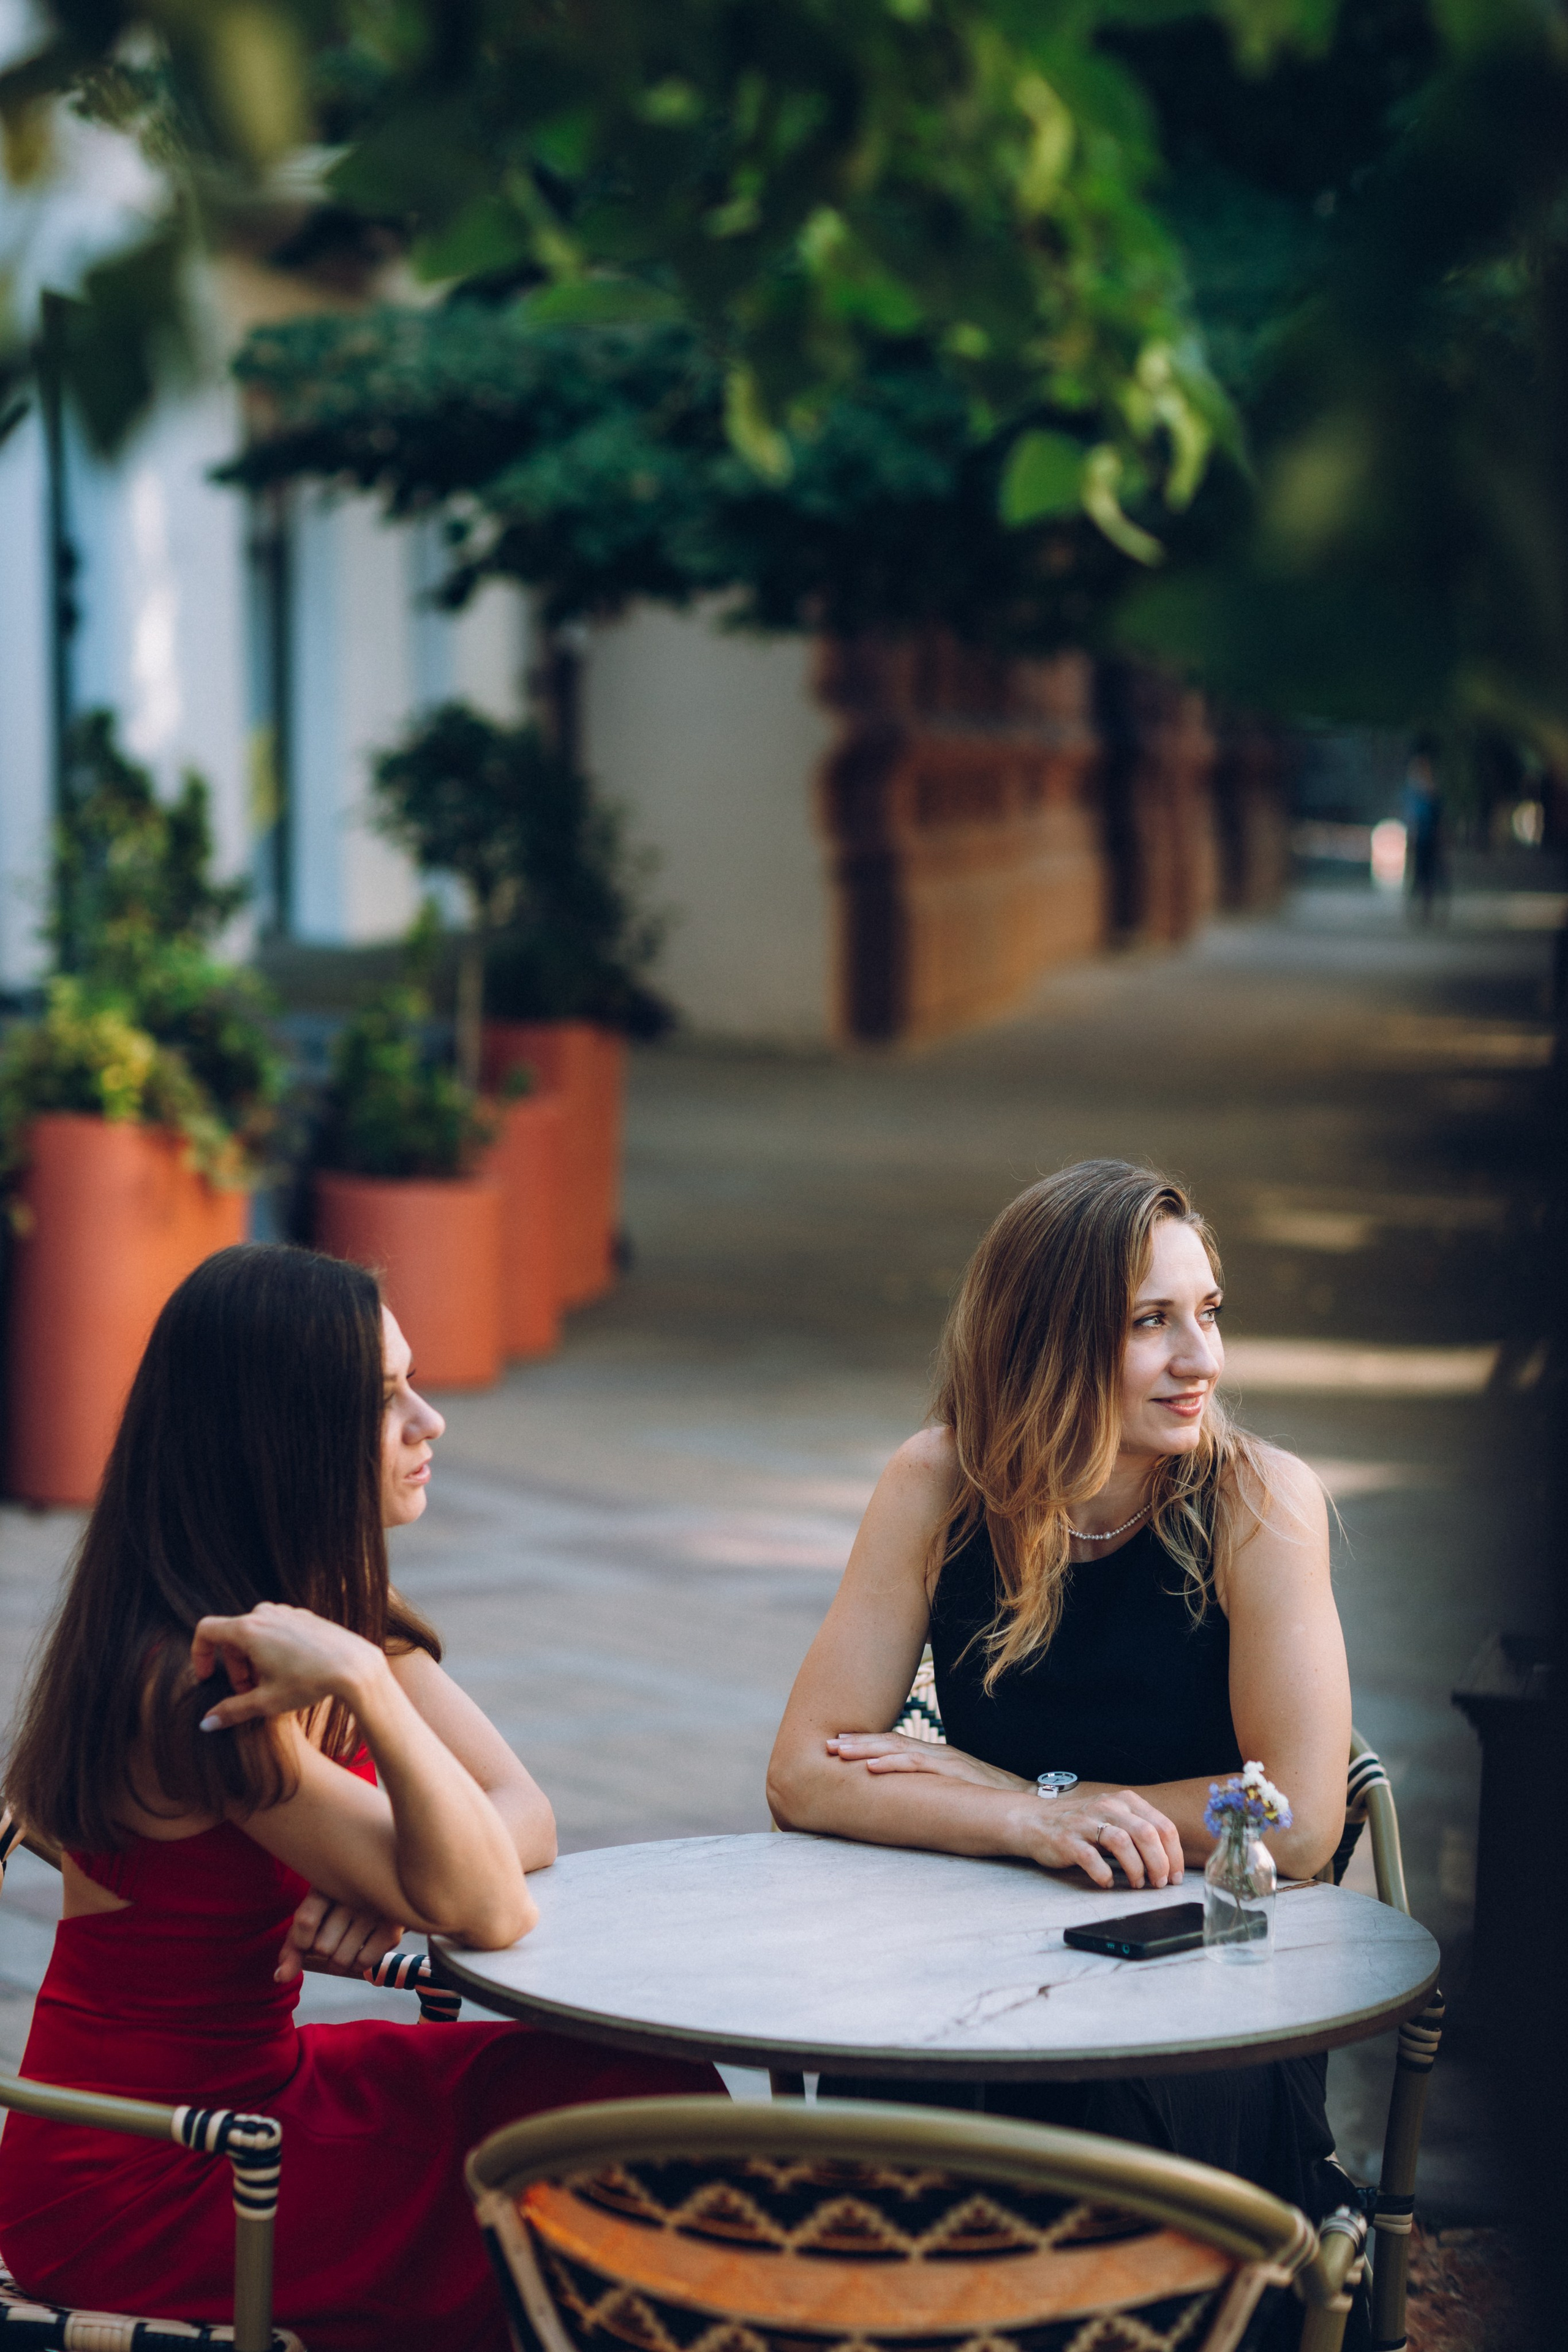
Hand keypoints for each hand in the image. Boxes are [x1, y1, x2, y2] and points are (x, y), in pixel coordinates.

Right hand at [192, 1603, 386, 1730]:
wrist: (355, 1666)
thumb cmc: (309, 1682)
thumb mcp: (266, 1702)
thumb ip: (231, 1710)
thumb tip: (205, 1723)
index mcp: (248, 1629)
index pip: (206, 1631)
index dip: (199, 1655)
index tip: (207, 1678)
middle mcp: (265, 1613)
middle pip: (232, 1637)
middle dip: (234, 1667)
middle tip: (248, 1693)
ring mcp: (286, 1612)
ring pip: (254, 1633)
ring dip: (252, 1659)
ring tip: (269, 1684)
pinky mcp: (303, 1616)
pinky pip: (275, 1629)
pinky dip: (271, 1649)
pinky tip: (288, 1672)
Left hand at [277, 1887, 405, 1984]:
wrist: (381, 1886)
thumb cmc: (336, 1906)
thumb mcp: (313, 1914)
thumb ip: (294, 1946)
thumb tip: (280, 1978)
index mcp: (328, 1882)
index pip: (306, 1921)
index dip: (300, 1941)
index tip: (306, 1937)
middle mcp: (355, 1893)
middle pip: (322, 1947)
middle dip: (323, 1949)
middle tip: (333, 1932)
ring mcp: (376, 1909)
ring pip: (341, 1960)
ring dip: (338, 1960)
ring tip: (346, 1940)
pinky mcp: (393, 1927)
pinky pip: (363, 1964)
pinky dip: (357, 1962)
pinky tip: (360, 1945)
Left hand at [827, 1731, 1029, 1792]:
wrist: (1030, 1801)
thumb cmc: (992, 1800)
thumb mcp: (957, 1792)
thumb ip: (935, 1789)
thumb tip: (907, 1799)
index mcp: (937, 1757)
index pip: (895, 1745)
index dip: (865, 1743)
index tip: (838, 1744)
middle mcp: (938, 1754)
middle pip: (890, 1742)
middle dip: (857, 1742)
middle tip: (826, 1744)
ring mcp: (946, 1761)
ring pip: (898, 1749)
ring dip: (865, 1749)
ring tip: (839, 1751)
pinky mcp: (954, 1772)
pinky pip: (918, 1765)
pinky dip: (892, 1764)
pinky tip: (871, 1767)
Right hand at [1023, 1785, 1184, 1891]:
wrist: (1036, 1821)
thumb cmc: (1083, 1825)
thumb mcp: (1114, 1817)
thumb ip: (1140, 1830)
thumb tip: (1171, 1861)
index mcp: (1125, 1801)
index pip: (1163, 1825)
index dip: (1174, 1855)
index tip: (1176, 1876)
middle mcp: (1108, 1807)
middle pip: (1147, 1833)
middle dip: (1160, 1864)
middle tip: (1160, 1884)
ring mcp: (1087, 1822)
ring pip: (1123, 1843)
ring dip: (1136, 1869)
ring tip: (1137, 1884)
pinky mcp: (1068, 1840)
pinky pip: (1092, 1858)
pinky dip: (1104, 1875)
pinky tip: (1107, 1883)